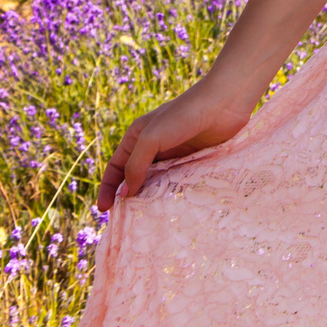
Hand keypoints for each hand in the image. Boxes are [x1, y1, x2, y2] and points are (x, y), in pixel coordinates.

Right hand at [97, 75, 258, 212]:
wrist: (222, 105)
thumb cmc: (183, 116)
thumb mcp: (151, 138)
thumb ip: (136, 166)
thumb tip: (125, 194)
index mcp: (137, 137)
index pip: (115, 167)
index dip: (107, 188)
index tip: (103, 209)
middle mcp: (152, 148)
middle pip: (134, 178)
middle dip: (127, 198)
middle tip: (125, 221)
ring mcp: (173, 156)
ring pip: (155, 184)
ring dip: (150, 200)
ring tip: (146, 221)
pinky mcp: (191, 163)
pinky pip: (176, 184)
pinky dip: (170, 197)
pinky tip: (170, 210)